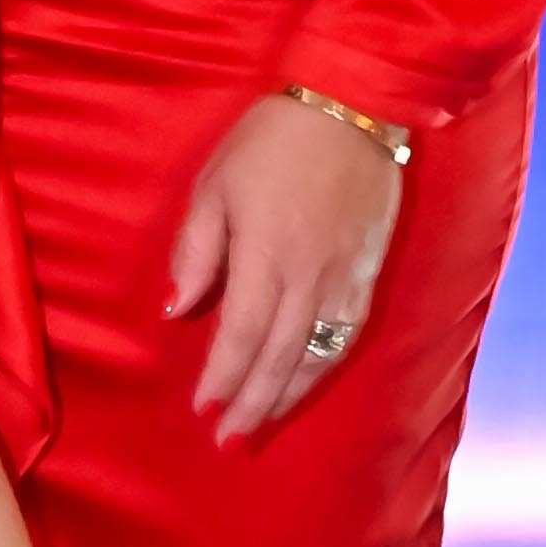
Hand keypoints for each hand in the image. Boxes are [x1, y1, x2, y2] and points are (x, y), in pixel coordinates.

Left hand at [166, 94, 402, 445]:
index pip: (242, 333)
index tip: (202, 407)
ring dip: (289, 396)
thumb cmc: (272, 139)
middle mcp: (310, 275)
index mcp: (267, 252)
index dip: (222, 376)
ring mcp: (345, 276)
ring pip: (317, 354)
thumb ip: (196, 250)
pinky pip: (346, 334)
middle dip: (253, 402)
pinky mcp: (369, 271)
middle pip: (280, 356)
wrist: (355, 106)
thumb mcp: (215, 183)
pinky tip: (307, 383)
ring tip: (263, 425)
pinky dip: (325, 367)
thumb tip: (176, 309)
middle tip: (230, 440)